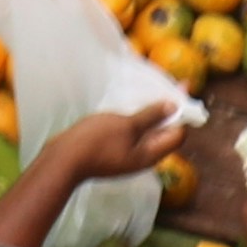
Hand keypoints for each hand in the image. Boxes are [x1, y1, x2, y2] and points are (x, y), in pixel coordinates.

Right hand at [40, 102, 193, 184]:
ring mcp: (127, 155)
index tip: (181, 90)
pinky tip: (128, 106)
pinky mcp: (113, 151)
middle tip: (168, 86)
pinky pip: (131, 133)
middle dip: (167, 110)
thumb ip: (151, 116)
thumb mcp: (127, 125)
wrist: (64, 160)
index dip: (182, 113)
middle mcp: (142, 157)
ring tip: (149, 92)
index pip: (177, 134)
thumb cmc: (97, 141)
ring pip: (146, 132)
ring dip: (150, 113)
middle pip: (163, 133)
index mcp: (150, 154)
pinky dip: (135, 119)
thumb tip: (174, 107)